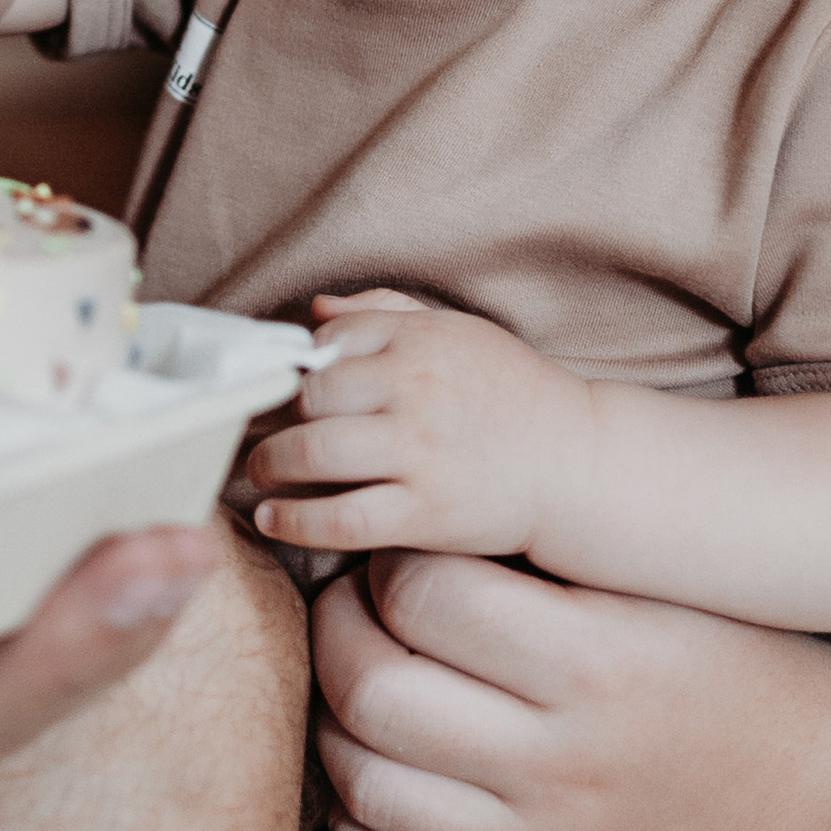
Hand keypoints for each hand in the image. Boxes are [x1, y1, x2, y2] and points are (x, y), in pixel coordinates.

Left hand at [245, 294, 584, 560]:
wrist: (577, 463)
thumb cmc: (514, 396)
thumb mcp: (458, 333)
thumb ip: (386, 313)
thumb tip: (316, 310)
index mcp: (421, 339)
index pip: (326, 343)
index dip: (292, 368)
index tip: (275, 388)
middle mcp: (416, 388)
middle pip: (308, 396)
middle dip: (270, 416)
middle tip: (253, 432)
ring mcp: (419, 452)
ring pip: (312, 453)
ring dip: (267, 466)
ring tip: (258, 473)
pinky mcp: (425, 512)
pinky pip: (341, 518)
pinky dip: (294, 521)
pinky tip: (271, 519)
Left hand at [310, 550, 830, 830]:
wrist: (802, 787)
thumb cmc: (711, 659)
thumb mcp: (638, 586)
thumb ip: (522, 560)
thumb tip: (388, 533)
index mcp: (595, 661)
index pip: (424, 595)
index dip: (385, 564)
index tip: (392, 559)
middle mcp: (563, 765)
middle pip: (375, 694)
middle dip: (336, 634)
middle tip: (350, 609)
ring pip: (368, 787)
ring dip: (334, 724)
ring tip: (358, 685)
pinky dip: (358, 821)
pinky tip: (380, 769)